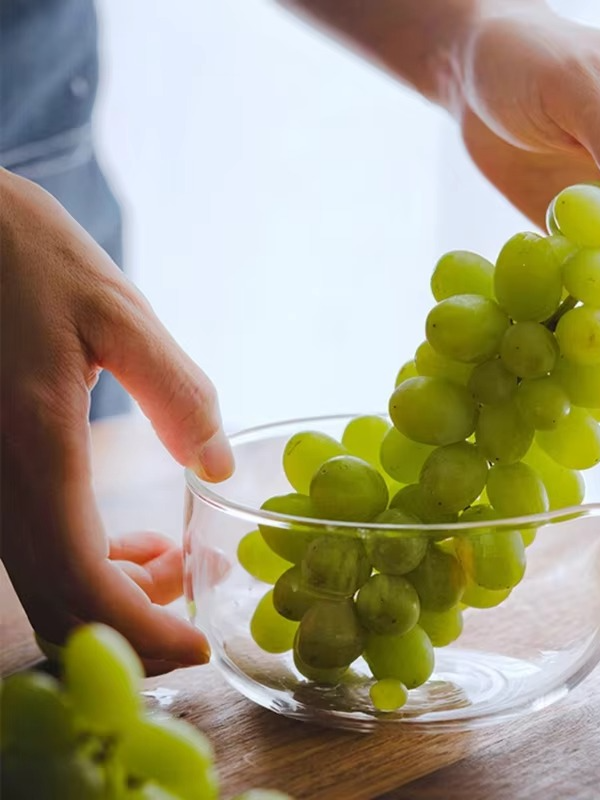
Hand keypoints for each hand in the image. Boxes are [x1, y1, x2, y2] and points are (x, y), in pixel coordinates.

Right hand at [0, 169, 233, 672]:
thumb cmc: (23, 256)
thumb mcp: (117, 314)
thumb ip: (177, 394)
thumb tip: (218, 467)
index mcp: (29, 450)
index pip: (81, 585)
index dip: (141, 635)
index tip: (198, 649)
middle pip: (56, 607)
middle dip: (132, 633)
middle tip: (197, 614)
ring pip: (42, 586)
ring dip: (114, 601)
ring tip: (177, 567)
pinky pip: (32, 549)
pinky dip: (88, 569)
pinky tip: (135, 547)